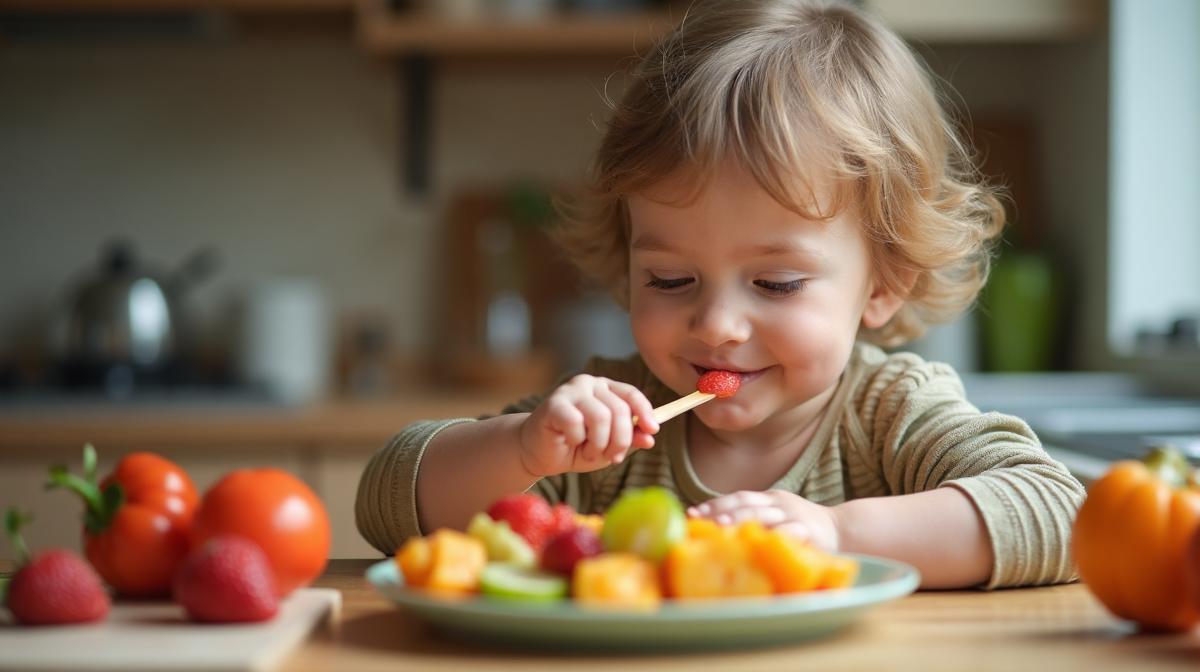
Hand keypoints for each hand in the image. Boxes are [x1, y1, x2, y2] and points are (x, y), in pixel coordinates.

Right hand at [517, 375, 658, 477]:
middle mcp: (589, 384)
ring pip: (601, 417)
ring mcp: (570, 391)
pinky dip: (578, 440)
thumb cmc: (575, 447)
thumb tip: (650, 437)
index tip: (652, 430)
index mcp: (606, 389)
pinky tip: (570, 442)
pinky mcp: (554, 403)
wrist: (539, 454)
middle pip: (620, 410)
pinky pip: (576, 423)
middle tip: (612, 457)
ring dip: (599, 444)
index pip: (631, 394)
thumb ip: (629, 439)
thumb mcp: (609, 446)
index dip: (645, 412)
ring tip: (589, 452)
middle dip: (620, 440)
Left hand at [687, 490, 840, 552]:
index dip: (714, 504)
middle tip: (700, 522)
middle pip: (746, 505)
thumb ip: (753, 518)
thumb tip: (712, 528)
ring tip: (722, 528)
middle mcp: (780, 503)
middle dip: (721, 513)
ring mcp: (795, 516)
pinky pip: (787, 535)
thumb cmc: (802, 527)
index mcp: (770, 497)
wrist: (843, 529)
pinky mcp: (809, 533)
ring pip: (764, 517)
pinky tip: (756, 543)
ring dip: (741, 522)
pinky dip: (770, 537)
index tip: (692, 513)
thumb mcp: (778, 515)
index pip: (738, 497)